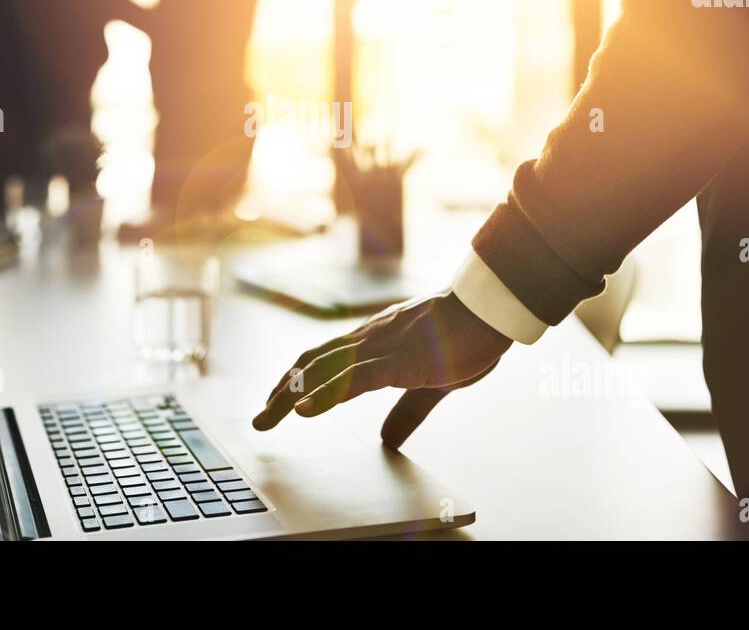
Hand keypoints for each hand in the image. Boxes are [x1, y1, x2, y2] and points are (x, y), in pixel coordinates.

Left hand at [252, 290, 511, 447]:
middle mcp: (368, 341)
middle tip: (260, 419)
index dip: (296, 380)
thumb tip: (388, 439)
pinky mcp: (400, 359)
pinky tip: (305, 409)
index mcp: (374, 343)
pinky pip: (354, 377)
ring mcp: (381, 347)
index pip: (322, 359)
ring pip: (323, 368)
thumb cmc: (464, 336)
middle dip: (282, 390)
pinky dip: (325, 394)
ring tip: (268, 416)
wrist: (488, 308)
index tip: (276, 401)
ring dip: (291, 393)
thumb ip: (407, 410)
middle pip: (312, 363)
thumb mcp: (432, 383)